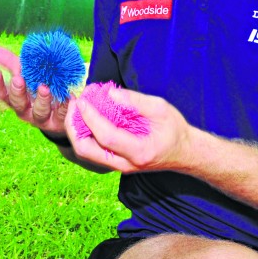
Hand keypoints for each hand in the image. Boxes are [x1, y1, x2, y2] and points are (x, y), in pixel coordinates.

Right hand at [0, 43, 69, 135]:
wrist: (60, 110)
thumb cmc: (36, 88)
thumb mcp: (24, 74)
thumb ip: (8, 61)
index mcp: (15, 99)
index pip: (1, 94)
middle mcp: (26, 110)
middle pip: (17, 104)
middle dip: (17, 92)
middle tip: (18, 79)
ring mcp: (42, 118)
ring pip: (39, 112)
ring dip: (41, 99)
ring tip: (44, 88)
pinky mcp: (59, 121)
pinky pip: (62, 115)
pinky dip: (65, 106)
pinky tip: (68, 97)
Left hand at [67, 85, 193, 173]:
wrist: (184, 153)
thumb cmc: (175, 130)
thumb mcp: (161, 109)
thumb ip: (136, 101)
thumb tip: (110, 92)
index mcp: (138, 152)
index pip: (106, 137)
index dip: (90, 118)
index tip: (83, 100)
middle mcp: (125, 164)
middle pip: (86, 151)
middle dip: (73, 127)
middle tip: (74, 103)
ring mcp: (118, 166)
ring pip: (85, 153)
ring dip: (76, 130)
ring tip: (77, 108)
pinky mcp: (115, 162)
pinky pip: (92, 150)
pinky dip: (84, 133)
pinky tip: (85, 116)